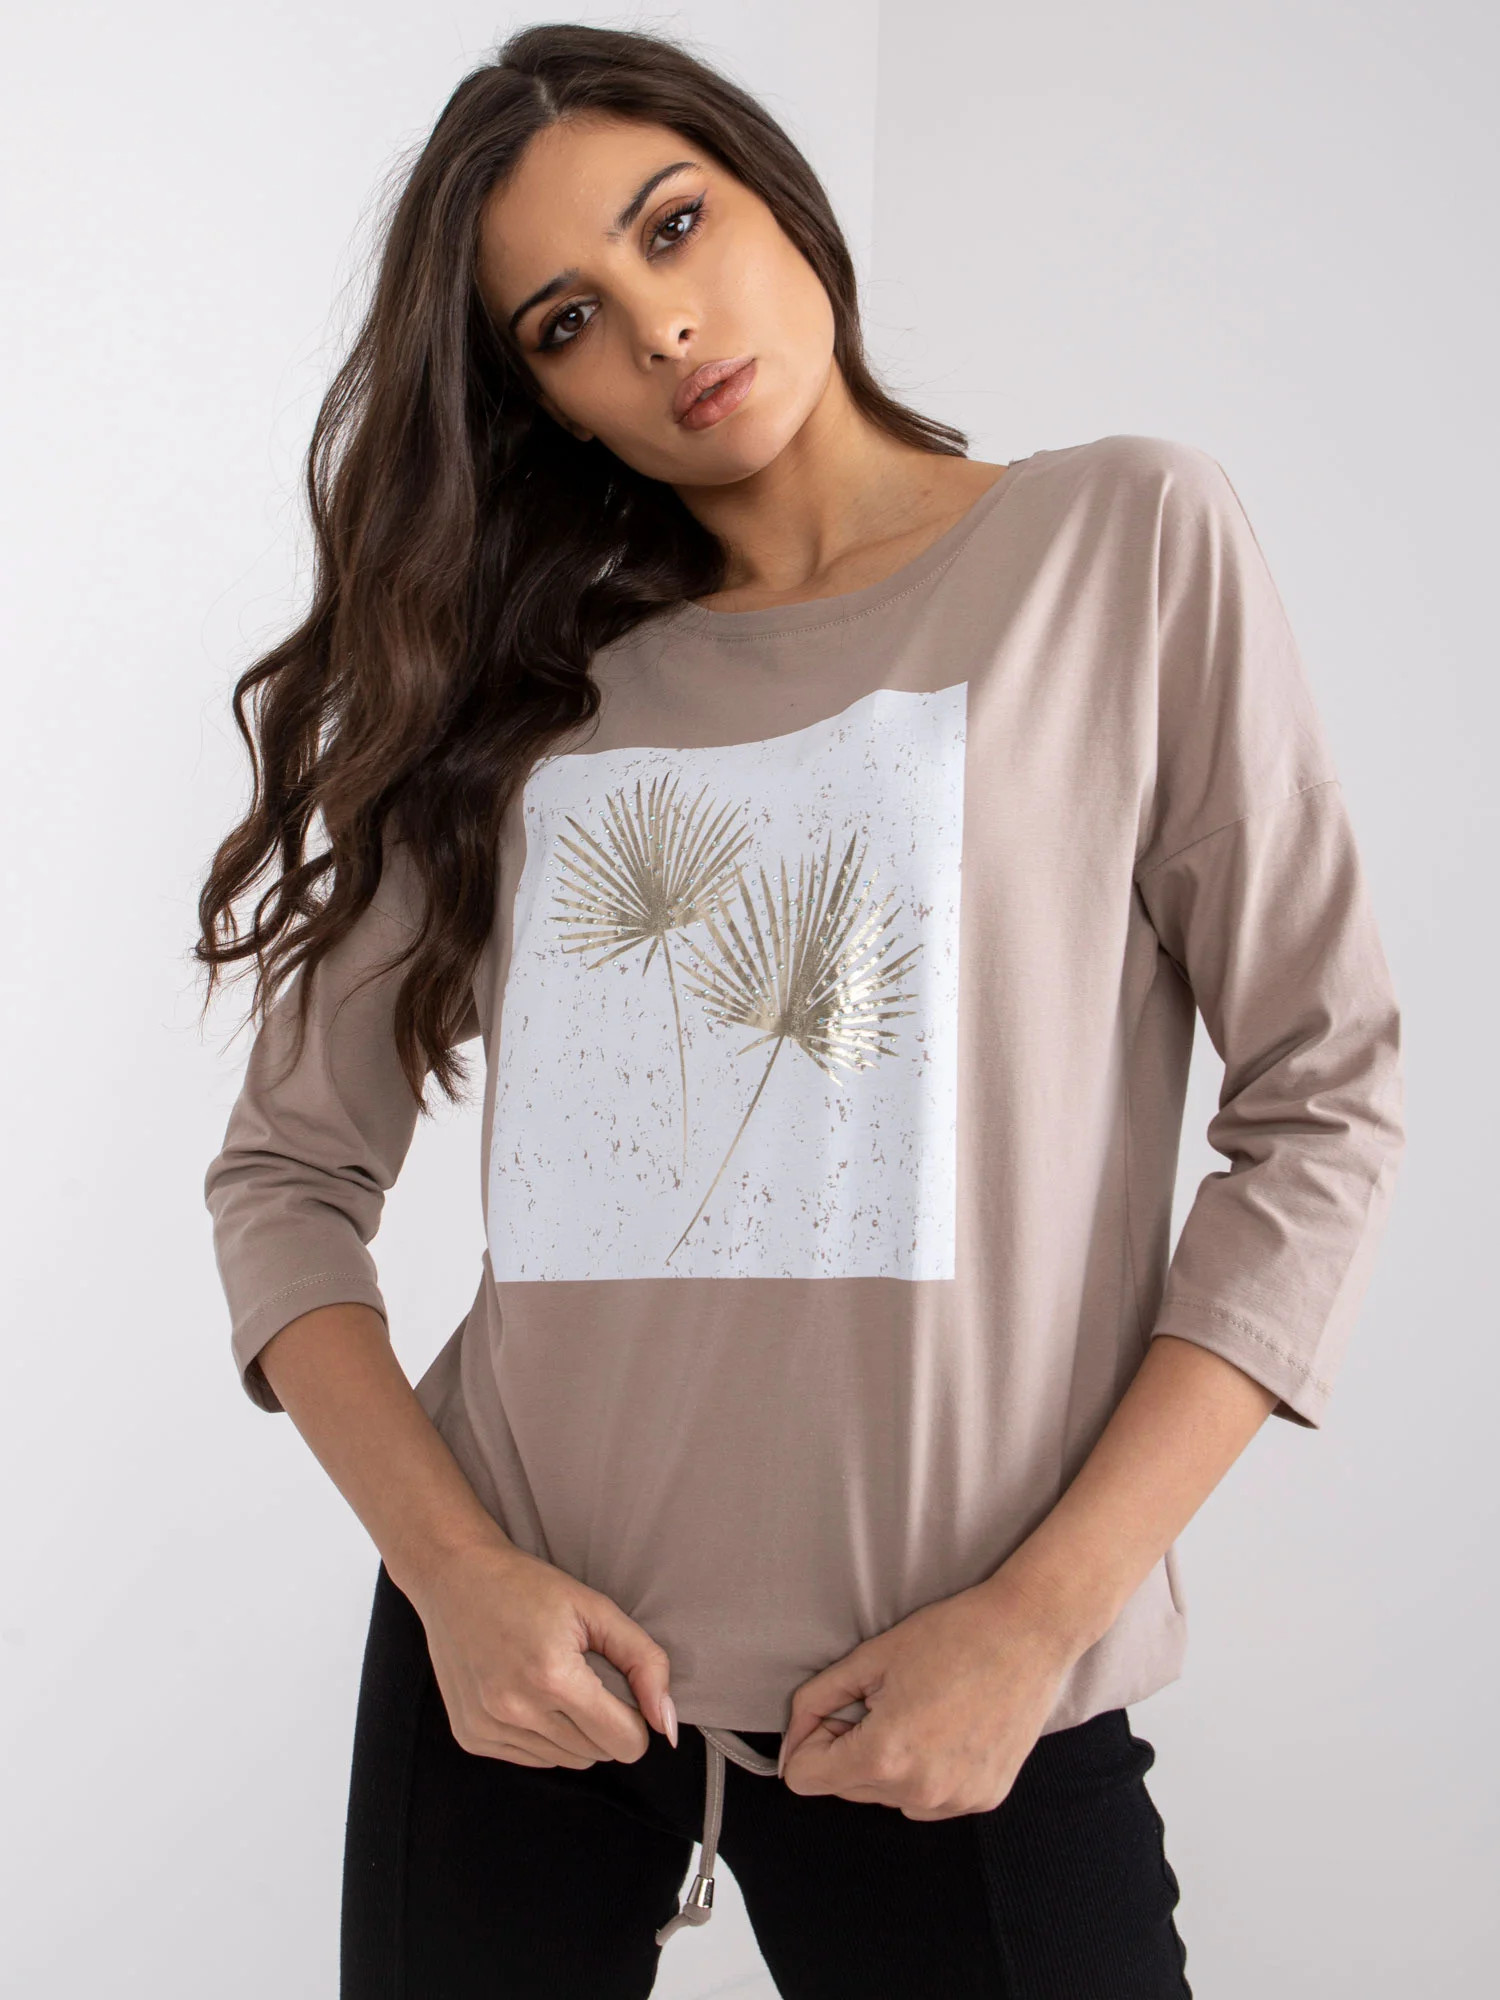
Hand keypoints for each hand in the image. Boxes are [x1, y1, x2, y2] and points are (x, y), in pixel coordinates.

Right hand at [402, 1534, 677, 1769]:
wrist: (456, 1577)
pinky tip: (527, 1693)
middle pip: (597, 1754)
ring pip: (566, 1762)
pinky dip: (541, 1736)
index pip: (625, 1743)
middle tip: (584, 1676)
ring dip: (573, 1732)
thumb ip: (645, 1663)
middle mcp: (516, 1710)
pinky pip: (531, 1759)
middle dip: (604, 1722)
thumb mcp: (597, 1609)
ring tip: (554, 1682)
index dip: (634, 1719)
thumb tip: (667, 1725)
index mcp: (553, 1678)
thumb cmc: (528, 1587)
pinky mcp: (471, 1736)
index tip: (621, 1690)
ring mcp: (488, 1727)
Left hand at [776, 1572, 1078, 1818]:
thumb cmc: (951, 1636)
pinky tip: (947, 1728)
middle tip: (881, 1699)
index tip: (836, 1710)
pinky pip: (927, 1800)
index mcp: (884, 1756)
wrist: (1029, 1633)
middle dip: (848, 1748)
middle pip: (845, 1789)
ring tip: (920, 1711)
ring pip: (886, 1796)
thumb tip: (791, 1738)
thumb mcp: (869, 1657)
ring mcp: (955, 1803)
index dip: (810, 1740)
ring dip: (887, 1763)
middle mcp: (918, 1794)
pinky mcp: (983, 1800)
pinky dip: (924, 1772)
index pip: (805, 1779)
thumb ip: (816, 1700)